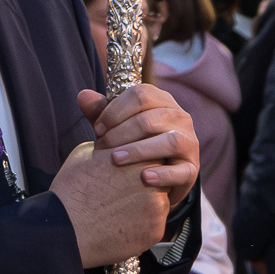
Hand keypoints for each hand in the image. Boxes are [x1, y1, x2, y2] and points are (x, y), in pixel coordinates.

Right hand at [54, 139, 173, 270]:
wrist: (66, 228)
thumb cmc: (71, 190)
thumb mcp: (86, 154)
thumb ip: (112, 147)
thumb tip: (118, 145)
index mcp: (139, 157)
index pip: (153, 153)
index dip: (140, 161)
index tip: (125, 169)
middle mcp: (154, 180)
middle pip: (162, 177)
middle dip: (147, 182)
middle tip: (123, 190)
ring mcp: (158, 207)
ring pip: (159, 201)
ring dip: (146, 203)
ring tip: (119, 208)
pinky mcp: (156, 231)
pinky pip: (154, 223)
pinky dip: (142, 223)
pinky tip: (121, 223)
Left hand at [75, 85, 201, 218]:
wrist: (156, 179)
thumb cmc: (133, 144)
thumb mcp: (116, 127)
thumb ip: (101, 112)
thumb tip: (83, 95)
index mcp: (162, 101)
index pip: (140, 95)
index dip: (115, 110)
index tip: (98, 129)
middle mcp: (180, 118)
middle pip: (150, 119)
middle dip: (121, 133)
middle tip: (101, 148)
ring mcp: (189, 143)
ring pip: (169, 141)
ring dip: (139, 150)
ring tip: (116, 160)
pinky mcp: (191, 169)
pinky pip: (182, 171)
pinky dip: (163, 174)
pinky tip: (144, 178)